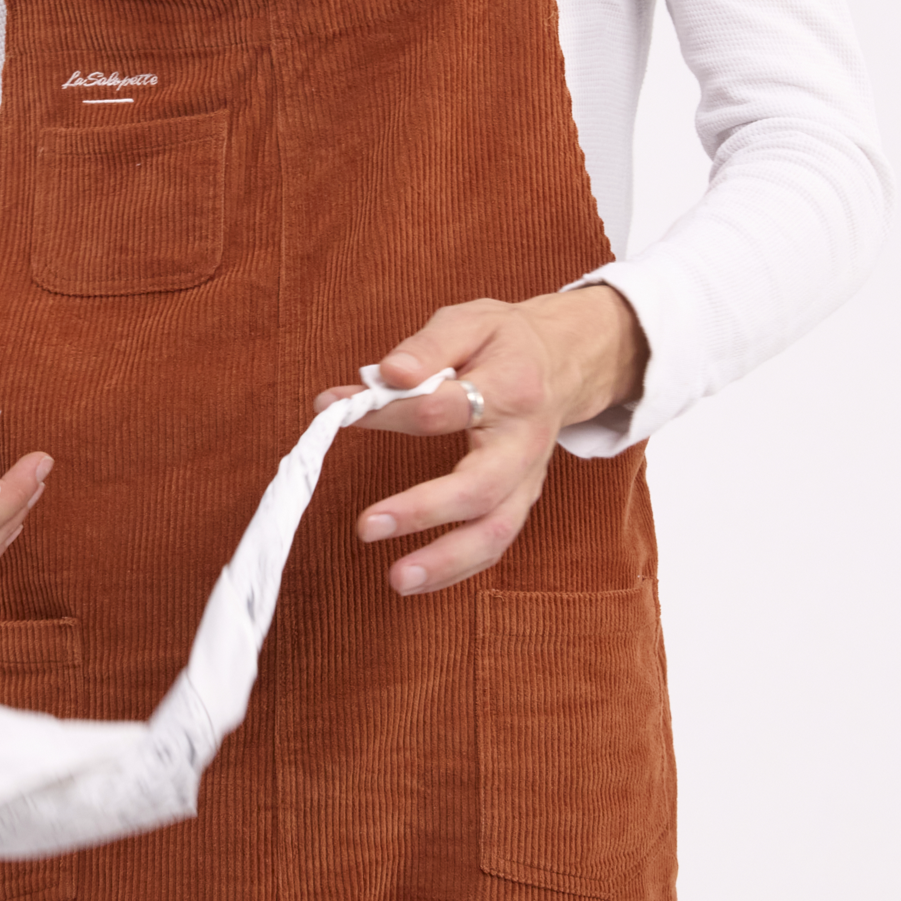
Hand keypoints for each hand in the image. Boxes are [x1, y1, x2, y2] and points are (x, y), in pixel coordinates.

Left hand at [312, 288, 647, 596]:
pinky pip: (495, 543)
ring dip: (447, 562)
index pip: (442, 409)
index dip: (387, 412)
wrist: (564, 363)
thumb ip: (428, 347)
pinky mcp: (522, 501)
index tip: (336, 411)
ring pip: (497, 532)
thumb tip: (389, 375)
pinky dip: (458, 569)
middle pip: (480, 488)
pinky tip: (418, 579)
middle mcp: (523, 443)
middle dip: (424, 511)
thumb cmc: (506, 342)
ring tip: (397, 579)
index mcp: (510, 389)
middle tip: (367, 527)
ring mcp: (528, 479)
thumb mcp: (470, 321)